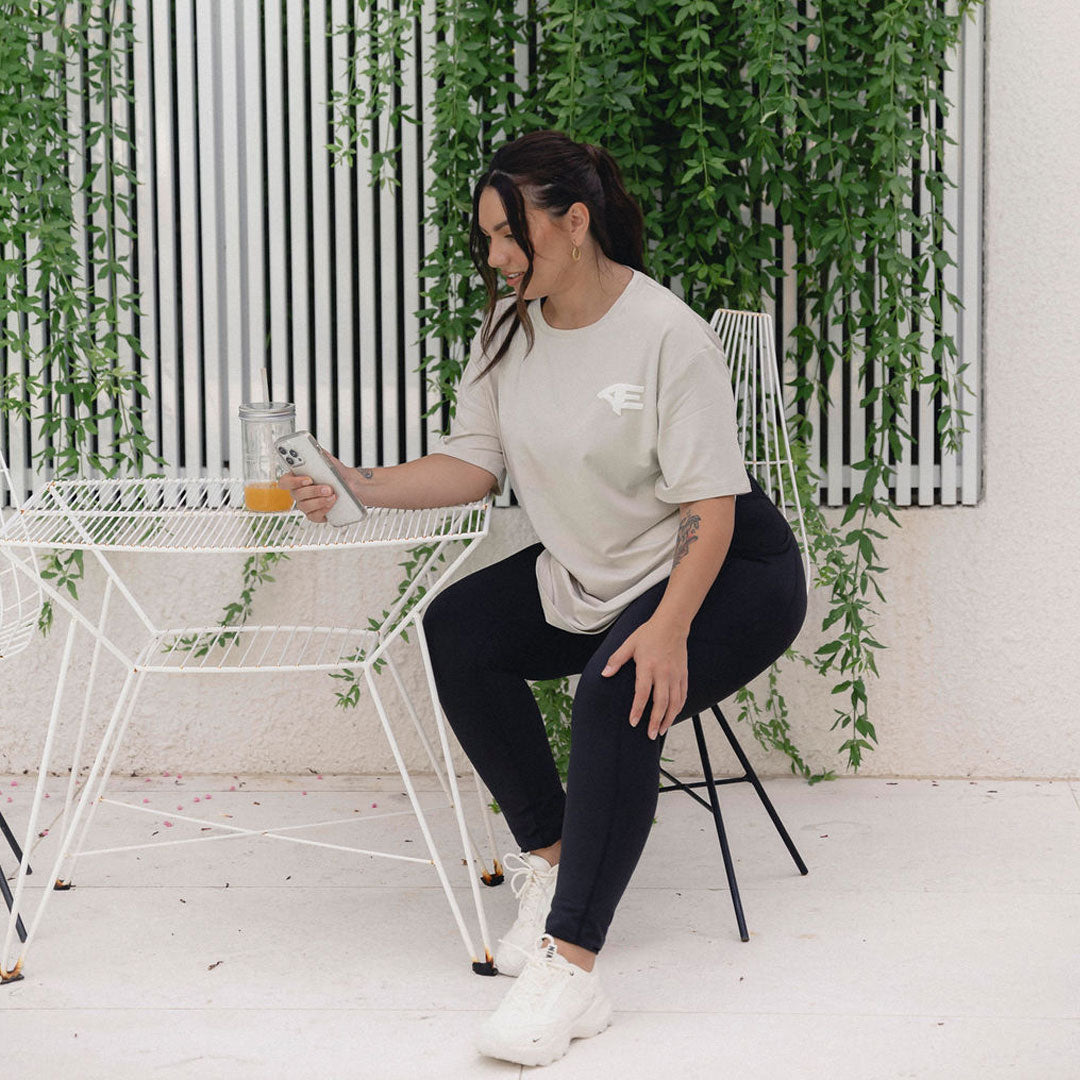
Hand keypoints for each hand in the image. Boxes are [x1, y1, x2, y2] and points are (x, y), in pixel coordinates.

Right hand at [277, 452, 353, 522]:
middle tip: (327, 487)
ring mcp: (306, 505)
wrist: (353, 487)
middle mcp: (299, 492)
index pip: (285, 481)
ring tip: (333, 495)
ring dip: (320, 500)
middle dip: (313, 491)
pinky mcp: (315, 515)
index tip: (308, 478)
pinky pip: (313, 516)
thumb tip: (315, 448)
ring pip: (304, 506)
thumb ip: (320, 455)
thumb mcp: (331, 462)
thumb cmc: (339, 474)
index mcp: (298, 478)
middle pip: (296, 494)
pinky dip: (323, 510)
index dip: (293, 481)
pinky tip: (331, 503)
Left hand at [601, 616, 688, 739]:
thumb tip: (604, 674)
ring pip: (674, 702)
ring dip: (668, 718)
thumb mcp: (629, 644)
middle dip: (656, 720)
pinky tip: (673, 716)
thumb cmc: (649, 634)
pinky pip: (683, 695)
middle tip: (650, 735)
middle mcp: (663, 672)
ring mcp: (675, 674)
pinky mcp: (683, 674)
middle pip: (661, 702)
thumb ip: (616, 660)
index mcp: (648, 666)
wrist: (672, 625)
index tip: (634, 722)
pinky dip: (678, 708)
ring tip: (661, 731)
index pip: (643, 692)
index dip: (638, 709)